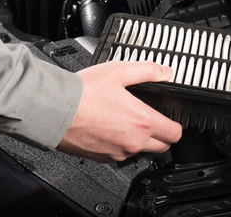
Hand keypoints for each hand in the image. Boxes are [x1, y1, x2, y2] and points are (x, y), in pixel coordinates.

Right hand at [56, 61, 181, 162]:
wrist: (55, 110)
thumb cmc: (83, 92)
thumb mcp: (119, 71)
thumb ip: (147, 71)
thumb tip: (165, 72)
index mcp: (142, 122)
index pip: (175, 134)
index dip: (175, 124)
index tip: (170, 118)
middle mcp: (133, 142)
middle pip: (162, 147)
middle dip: (161, 134)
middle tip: (150, 119)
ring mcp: (118, 153)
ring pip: (140, 151)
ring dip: (139, 140)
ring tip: (124, 120)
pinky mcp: (103, 158)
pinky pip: (120, 155)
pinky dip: (120, 144)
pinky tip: (109, 128)